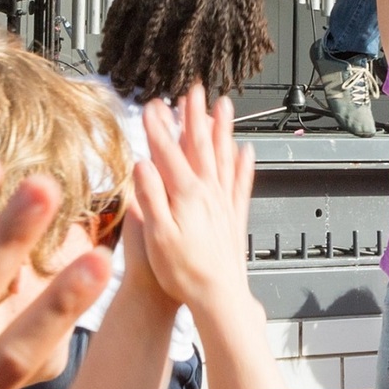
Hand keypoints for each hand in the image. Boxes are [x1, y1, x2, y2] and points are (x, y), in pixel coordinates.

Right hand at [126, 90, 260, 321]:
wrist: (218, 297)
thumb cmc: (183, 273)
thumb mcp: (157, 236)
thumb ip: (150, 197)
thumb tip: (142, 165)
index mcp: (186, 195)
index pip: (168, 152)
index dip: (157, 127)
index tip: (151, 105)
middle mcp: (209, 193)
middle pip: (200, 146)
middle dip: (195, 116)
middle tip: (194, 90)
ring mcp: (224, 203)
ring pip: (224, 157)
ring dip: (222, 130)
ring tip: (224, 107)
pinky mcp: (234, 217)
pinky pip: (241, 182)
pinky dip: (244, 164)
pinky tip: (246, 151)